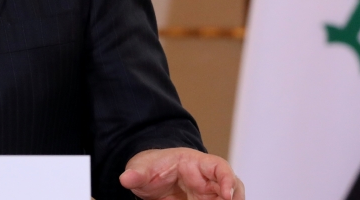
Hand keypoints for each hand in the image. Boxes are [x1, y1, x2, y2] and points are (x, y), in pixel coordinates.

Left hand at [119, 147, 243, 199]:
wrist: (150, 176)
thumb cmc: (151, 167)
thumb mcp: (141, 169)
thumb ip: (136, 174)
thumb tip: (125, 179)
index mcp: (195, 163)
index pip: (219, 167)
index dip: (228, 179)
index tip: (227, 195)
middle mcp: (207, 179)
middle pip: (233, 187)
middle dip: (234, 198)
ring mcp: (208, 194)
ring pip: (228, 199)